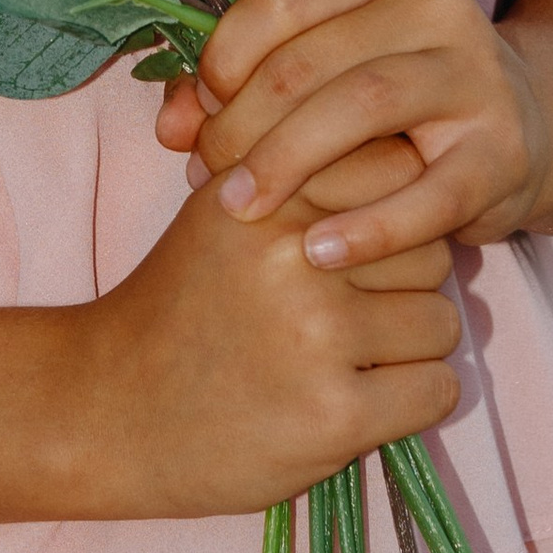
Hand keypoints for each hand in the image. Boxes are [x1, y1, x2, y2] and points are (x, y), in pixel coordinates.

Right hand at [75, 152, 459, 516]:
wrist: (111, 407)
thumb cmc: (181, 300)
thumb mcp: (223, 204)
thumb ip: (298, 162)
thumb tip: (404, 136)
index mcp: (271, 188)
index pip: (400, 167)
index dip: (395, 206)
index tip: (368, 236)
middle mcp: (296, 252)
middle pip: (431, 246)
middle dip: (407, 280)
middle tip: (357, 306)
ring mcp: (317, 336)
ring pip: (441, 321)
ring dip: (412, 346)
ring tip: (356, 356)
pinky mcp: (334, 416)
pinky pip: (436, 391)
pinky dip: (414, 399)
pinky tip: (367, 400)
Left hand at [155, 0, 552, 270]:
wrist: (526, 131)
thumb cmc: (396, 99)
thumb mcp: (330, 69)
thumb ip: (246, 84)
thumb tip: (170, 125)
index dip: (226, 54)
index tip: (199, 108)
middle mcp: (438, 3)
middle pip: (315, 57)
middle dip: (244, 120)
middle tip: (207, 173)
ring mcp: (477, 74)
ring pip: (364, 104)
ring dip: (288, 162)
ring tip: (241, 209)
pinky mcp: (503, 152)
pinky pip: (428, 194)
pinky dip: (366, 228)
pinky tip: (317, 253)